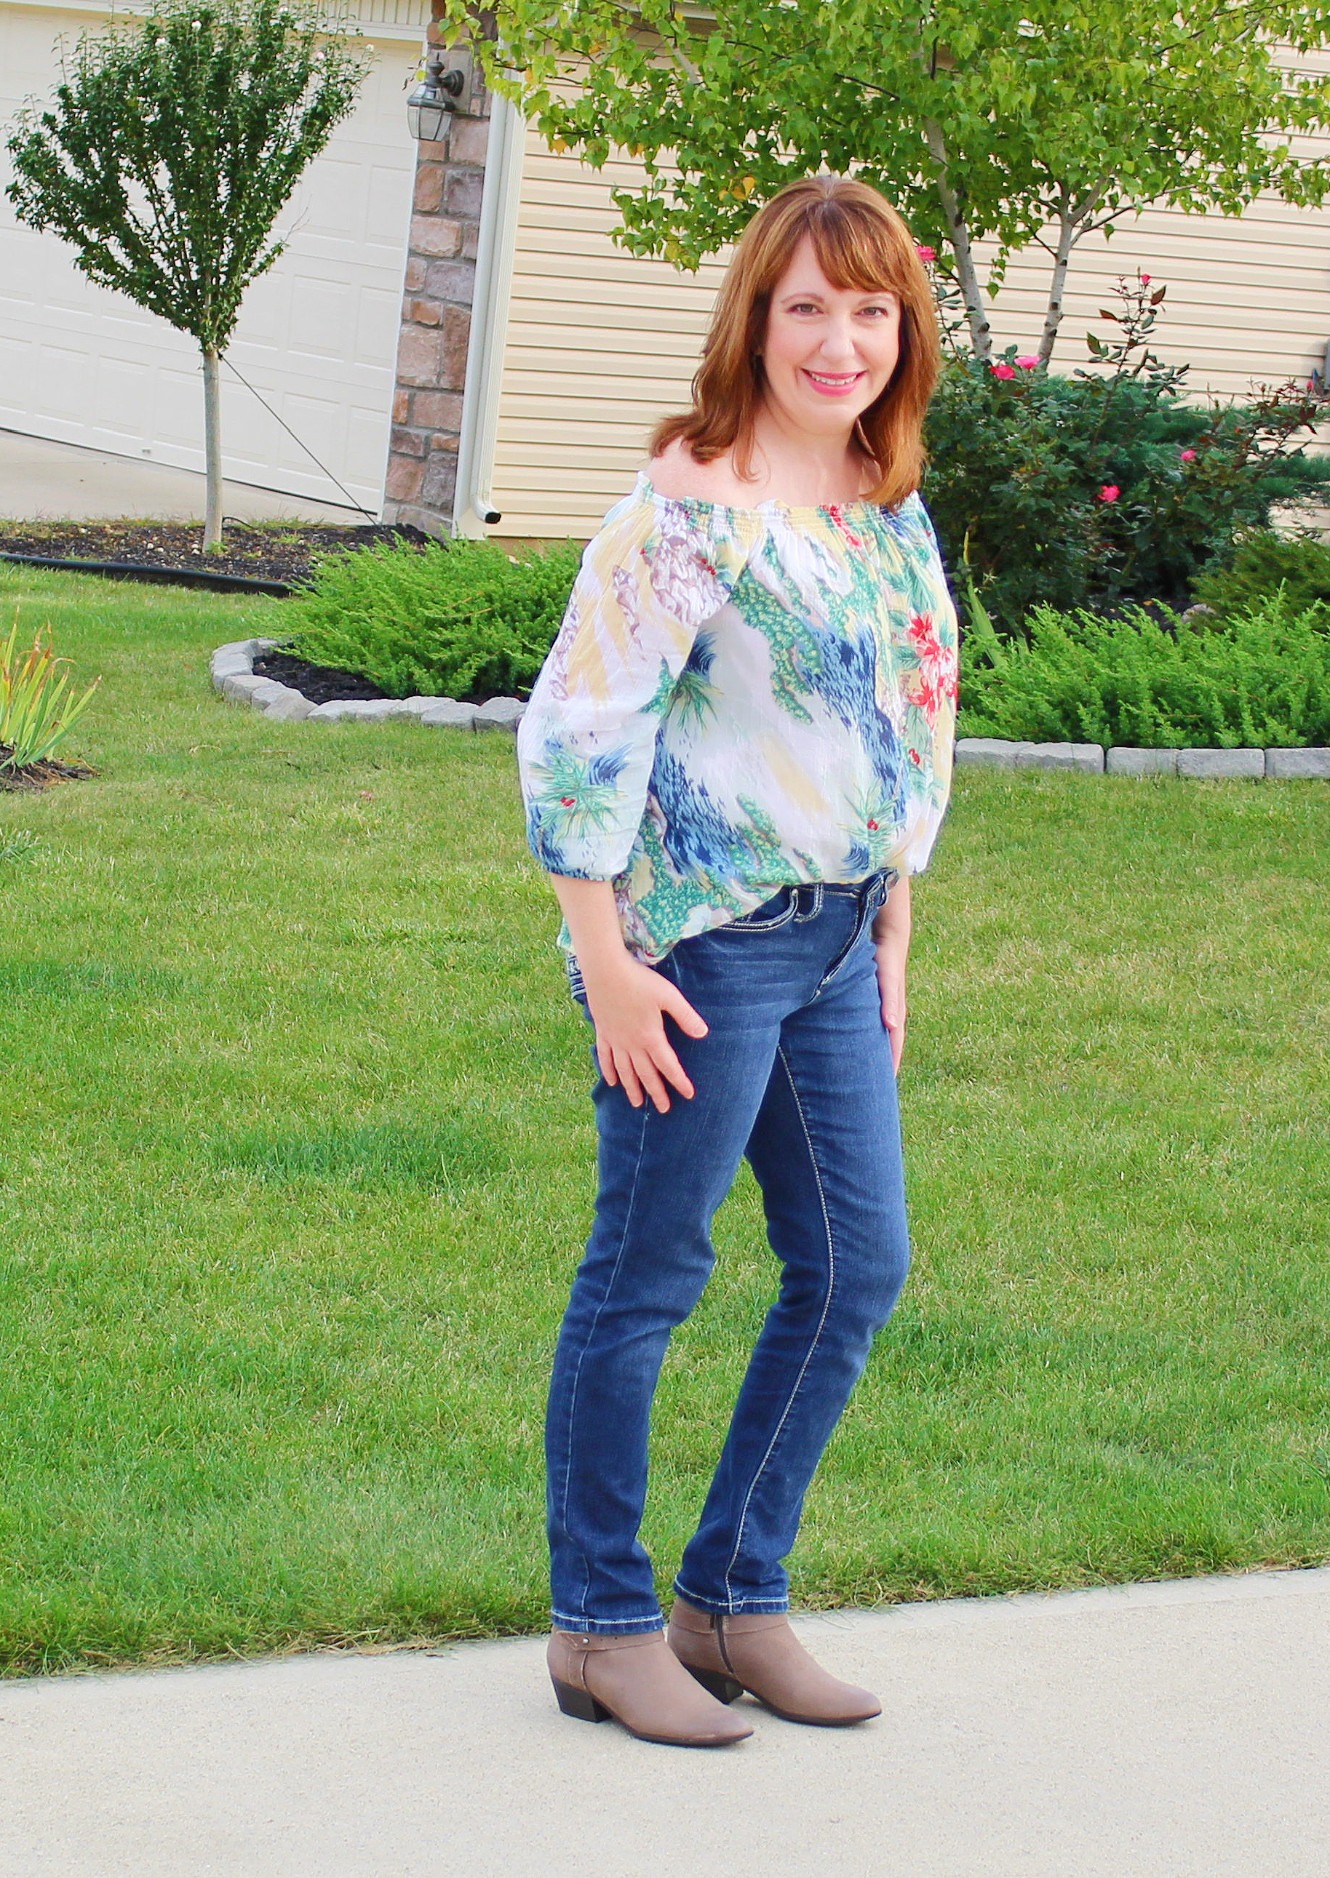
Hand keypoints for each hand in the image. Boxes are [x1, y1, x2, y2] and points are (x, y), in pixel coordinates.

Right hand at [582, 954, 708, 1111]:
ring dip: (632, 1088)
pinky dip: (609, 1071)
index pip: (668, 1065)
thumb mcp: (669, 996)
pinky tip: (611, 1082)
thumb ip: (685, 1016)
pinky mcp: (603, 1031)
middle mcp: (632, 1043)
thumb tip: (703, 1034)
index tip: (688, 1095)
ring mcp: (615, 1039)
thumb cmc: (640, 981)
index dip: (679, 1081)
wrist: (605, 970)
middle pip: (646, 1074)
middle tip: (664, 1109)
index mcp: (650, 1036)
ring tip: (636, 1103)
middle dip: (656, 1092)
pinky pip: (605, 1057)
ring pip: (625, 1070)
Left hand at [874, 937, 906, 1073]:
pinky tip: (861, 1039)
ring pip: (881, 1034)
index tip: (887, 1082)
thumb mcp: (888, 981)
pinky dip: (871, 1034)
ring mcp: (885, 1005)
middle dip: (884, 1061)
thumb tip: (893, 1026)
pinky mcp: (877, 998)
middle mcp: (891, 1012)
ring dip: (876, 1049)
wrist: (888, 937)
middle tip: (875, 1085)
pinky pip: (874, 1022)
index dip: (891, 1062)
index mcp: (895, 1012)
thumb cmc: (887, 959)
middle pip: (889, 1042)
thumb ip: (890, 1002)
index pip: (894, 1044)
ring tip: (867, 1067)